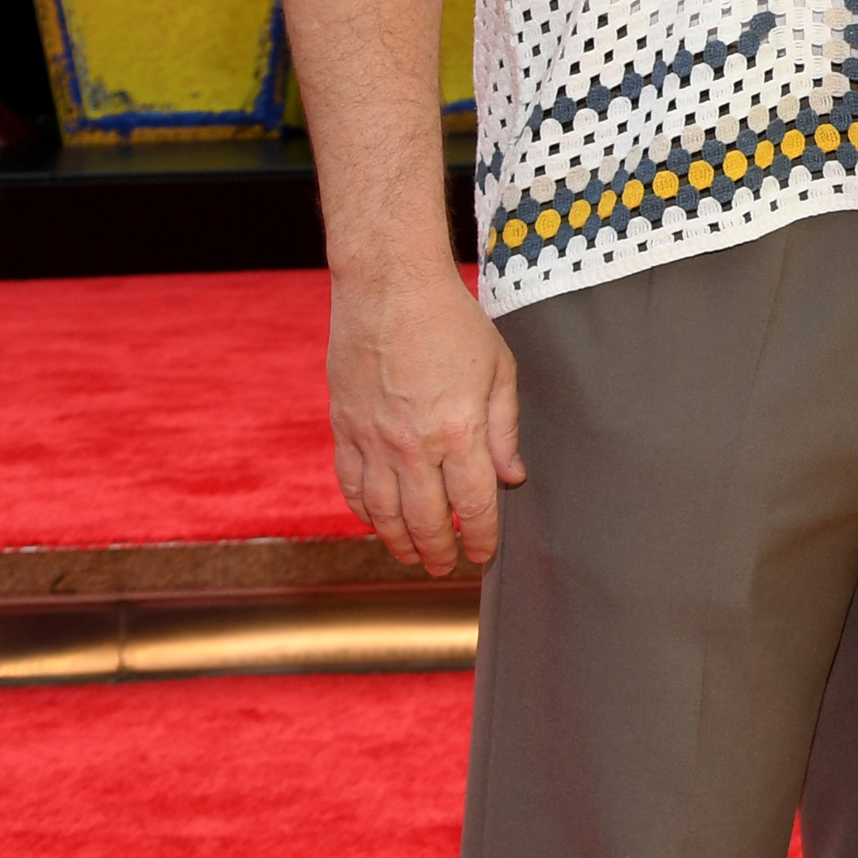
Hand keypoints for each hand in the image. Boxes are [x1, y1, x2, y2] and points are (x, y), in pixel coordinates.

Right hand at [328, 261, 524, 574]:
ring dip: (399, 542)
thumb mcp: (499, 370)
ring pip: (383, 513)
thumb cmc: (452, 323)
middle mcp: (412, 445)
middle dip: (439, 551)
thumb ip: (504, 430)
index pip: (473, 505)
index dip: (480, 537)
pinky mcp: (344, 429)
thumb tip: (512, 479)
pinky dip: (364, 512)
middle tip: (448, 567)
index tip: (485, 554)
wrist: (388, 290)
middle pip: (425, 520)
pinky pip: (351, 486)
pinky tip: (377, 522)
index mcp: (458, 431)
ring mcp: (372, 440)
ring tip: (414, 557)